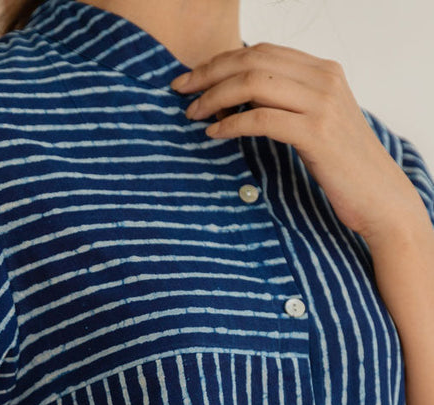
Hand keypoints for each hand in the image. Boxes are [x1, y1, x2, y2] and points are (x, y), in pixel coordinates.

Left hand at [171, 42, 423, 241]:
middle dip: (209, 74)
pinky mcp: (317, 134)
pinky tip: (213, 134)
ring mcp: (323, 104)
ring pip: (254, 84)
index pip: (262, 51)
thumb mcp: (316, 123)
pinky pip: (261, 119)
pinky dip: (231, 123)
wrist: (379, 197)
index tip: (191, 79)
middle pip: (253, 61)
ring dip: (215, 97)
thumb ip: (287, 103)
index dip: (220, 61)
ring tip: (193, 115)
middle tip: (180, 92)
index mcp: (323, 70)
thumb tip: (239, 99)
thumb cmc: (342, 167)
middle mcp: (324, 79)